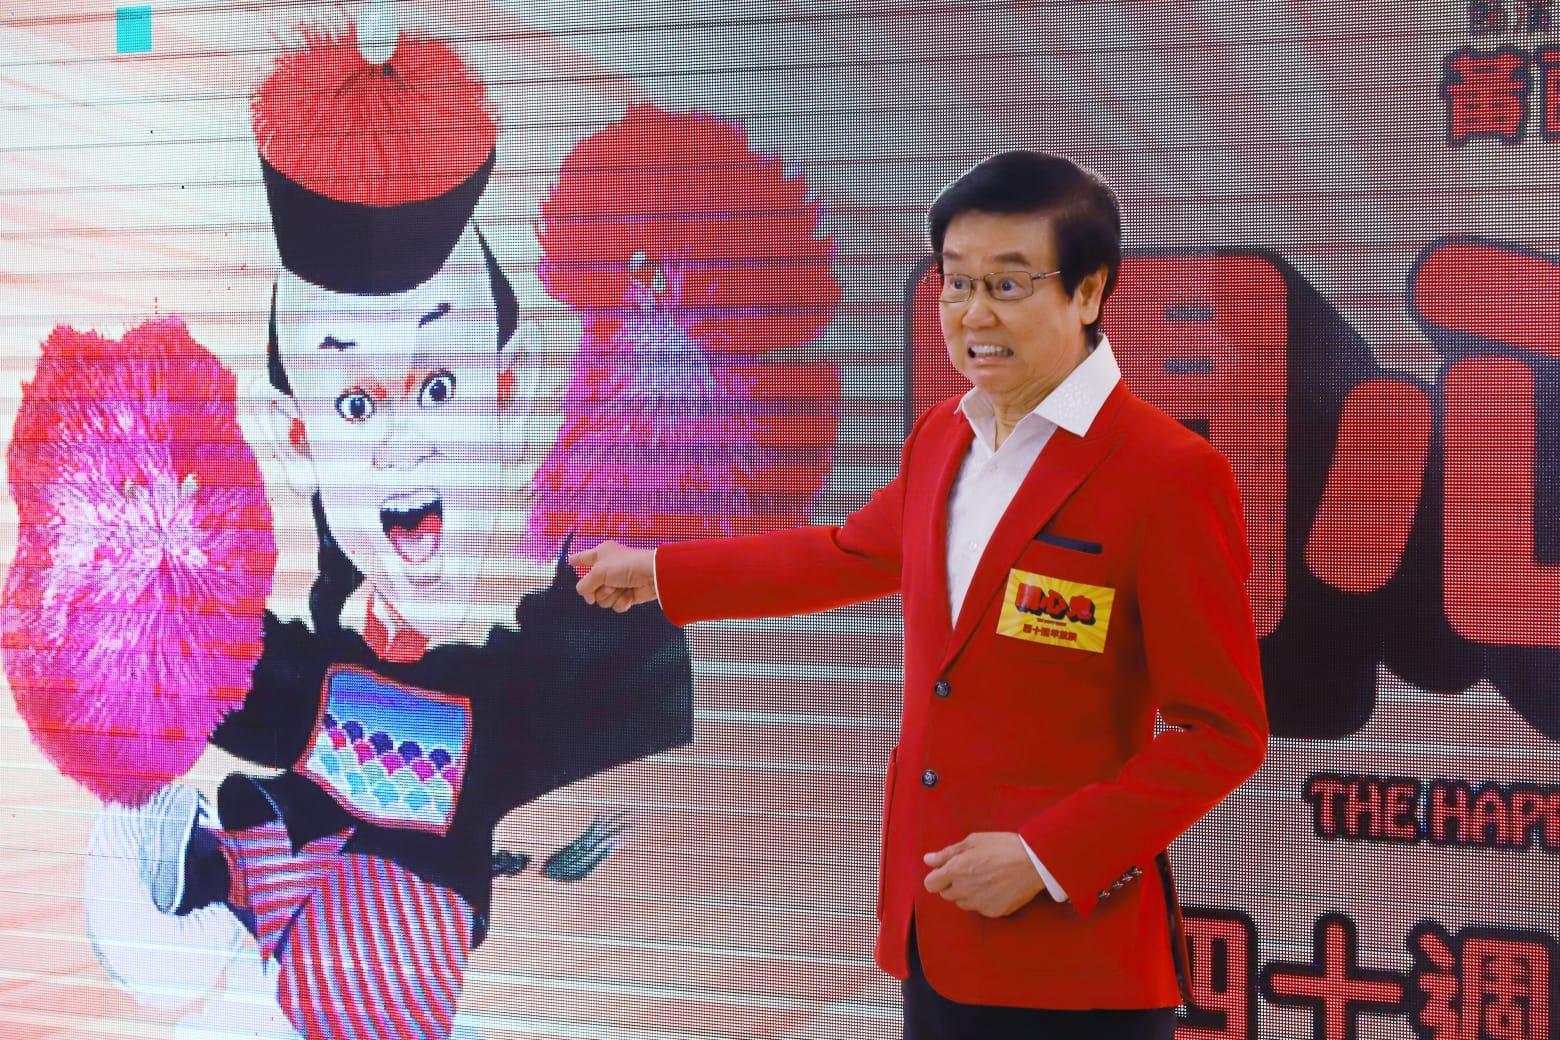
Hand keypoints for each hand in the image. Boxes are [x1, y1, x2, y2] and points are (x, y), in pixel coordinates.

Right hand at [570, 540, 658, 612]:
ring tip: (621, 588)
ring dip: (610, 596)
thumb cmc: (626, 566)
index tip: (570, 561)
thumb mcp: (598, 572)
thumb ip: (585, 585)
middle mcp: (608, 568)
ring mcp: (617, 582)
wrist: (653, 575)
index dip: (576, 560)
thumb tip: (587, 597)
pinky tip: (629, 595)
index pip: (583, 557)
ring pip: (602, 598)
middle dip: (598, 590)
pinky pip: (615, 604)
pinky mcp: (627, 594)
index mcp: (601, 554)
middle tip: (608, 584)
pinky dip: (622, 602)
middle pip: (590, 586)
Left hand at [922, 832, 1044, 917]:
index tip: (946, 872)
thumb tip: (928, 860)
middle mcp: (964, 890)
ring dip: (968, 893)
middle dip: (953, 884)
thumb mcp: (973, 841)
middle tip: (970, 871)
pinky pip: (980, 909)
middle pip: (946, 894)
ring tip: (986, 878)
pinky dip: (984, 900)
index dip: (936, 877)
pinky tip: (996, 887)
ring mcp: (979, 903)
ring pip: (963, 903)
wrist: (1034, 862)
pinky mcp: (994, 912)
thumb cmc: (1003, 846)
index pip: (930, 884)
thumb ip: (947, 853)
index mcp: (956, 870)